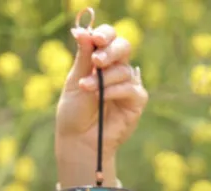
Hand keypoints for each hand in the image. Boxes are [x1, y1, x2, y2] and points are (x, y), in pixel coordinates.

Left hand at [55, 21, 147, 172]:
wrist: (79, 140)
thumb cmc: (74, 113)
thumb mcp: (75, 82)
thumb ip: (83, 58)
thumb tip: (81, 31)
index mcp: (100, 61)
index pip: (108, 38)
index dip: (104, 34)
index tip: (95, 38)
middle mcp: (116, 70)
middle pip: (123, 47)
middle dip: (109, 51)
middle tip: (97, 61)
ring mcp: (128, 84)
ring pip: (123, 70)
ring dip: (104, 79)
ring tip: (87, 90)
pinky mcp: (136, 101)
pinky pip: (131, 88)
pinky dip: (115, 90)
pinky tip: (102, 97)